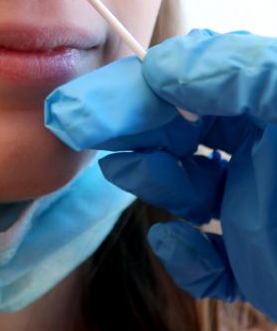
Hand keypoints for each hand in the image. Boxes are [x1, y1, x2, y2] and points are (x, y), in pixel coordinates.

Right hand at [44, 29, 276, 321]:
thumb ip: (244, 76)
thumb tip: (168, 64)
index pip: (200, 81)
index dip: (139, 86)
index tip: (84, 103)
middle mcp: (270, 154)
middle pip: (182, 129)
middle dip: (128, 125)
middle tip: (73, 122)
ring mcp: (259, 212)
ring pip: (184, 186)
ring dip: (150, 179)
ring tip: (127, 171)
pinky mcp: (256, 267)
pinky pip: (204, 257)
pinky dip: (183, 257)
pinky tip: (183, 249)